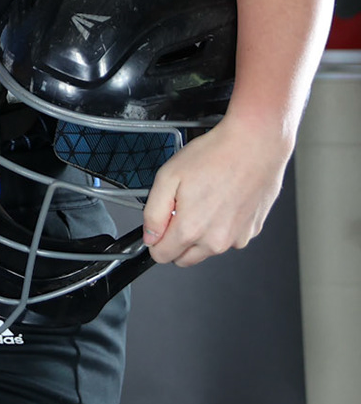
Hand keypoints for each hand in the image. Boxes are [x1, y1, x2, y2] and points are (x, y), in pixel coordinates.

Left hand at [140, 112, 292, 265]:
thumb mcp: (168, 178)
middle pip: (185, 258)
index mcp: (192, 229)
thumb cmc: (214, 156)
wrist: (254, 145)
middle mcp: (216, 241)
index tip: (157, 228)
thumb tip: (150, 237)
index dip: (154, 241)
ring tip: (204, 200)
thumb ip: (153, 213)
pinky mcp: (252, 231)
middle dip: (176, 241)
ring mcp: (237, 238)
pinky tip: (222, 201)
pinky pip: (228, 238)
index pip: (162, 256)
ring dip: (200, 234)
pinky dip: (221, 226)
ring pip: (207, 250)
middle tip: (179, 210)